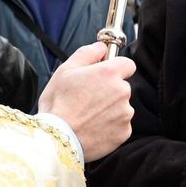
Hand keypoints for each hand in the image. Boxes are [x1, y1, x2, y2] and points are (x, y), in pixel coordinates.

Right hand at [39, 42, 135, 161]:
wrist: (58, 139)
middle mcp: (122, 92)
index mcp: (110, 73)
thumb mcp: (65, 70)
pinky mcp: (124, 132)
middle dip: (109, 90)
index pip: (127, 64)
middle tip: (88, 98)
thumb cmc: (58, 104)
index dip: (115, 68)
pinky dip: (110, 126)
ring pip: (122, 107)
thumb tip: (100, 47)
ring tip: (87, 115)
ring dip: (110, 109)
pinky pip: (121, 125)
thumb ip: (87, 53)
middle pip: (122, 87)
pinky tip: (93, 127)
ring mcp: (125, 113)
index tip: (104, 75)